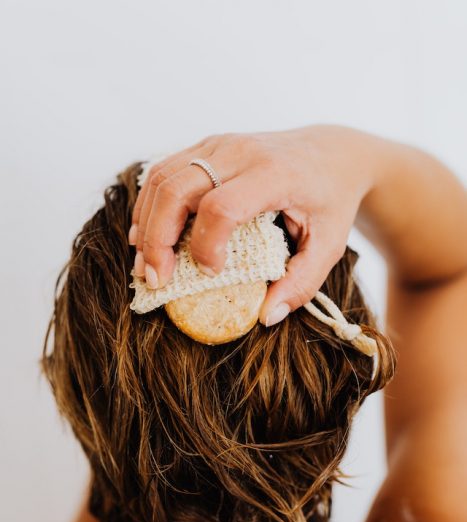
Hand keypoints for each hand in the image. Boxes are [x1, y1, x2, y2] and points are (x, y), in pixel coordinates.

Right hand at [129, 125, 376, 325]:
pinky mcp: (207, 147)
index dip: (205, 245)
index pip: (221, 206)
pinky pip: (164, 172)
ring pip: (162, 178)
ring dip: (146, 224)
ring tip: (145, 265)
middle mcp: (241, 152)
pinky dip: (150, 206)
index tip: (212, 274)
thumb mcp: (329, 246)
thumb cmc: (331, 200)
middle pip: (177, 189)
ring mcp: (219, 144)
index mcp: (274, 174)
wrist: (332, 153)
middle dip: (157, 239)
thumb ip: (302, 283)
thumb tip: (266, 316)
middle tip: (155, 280)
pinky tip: (147, 237)